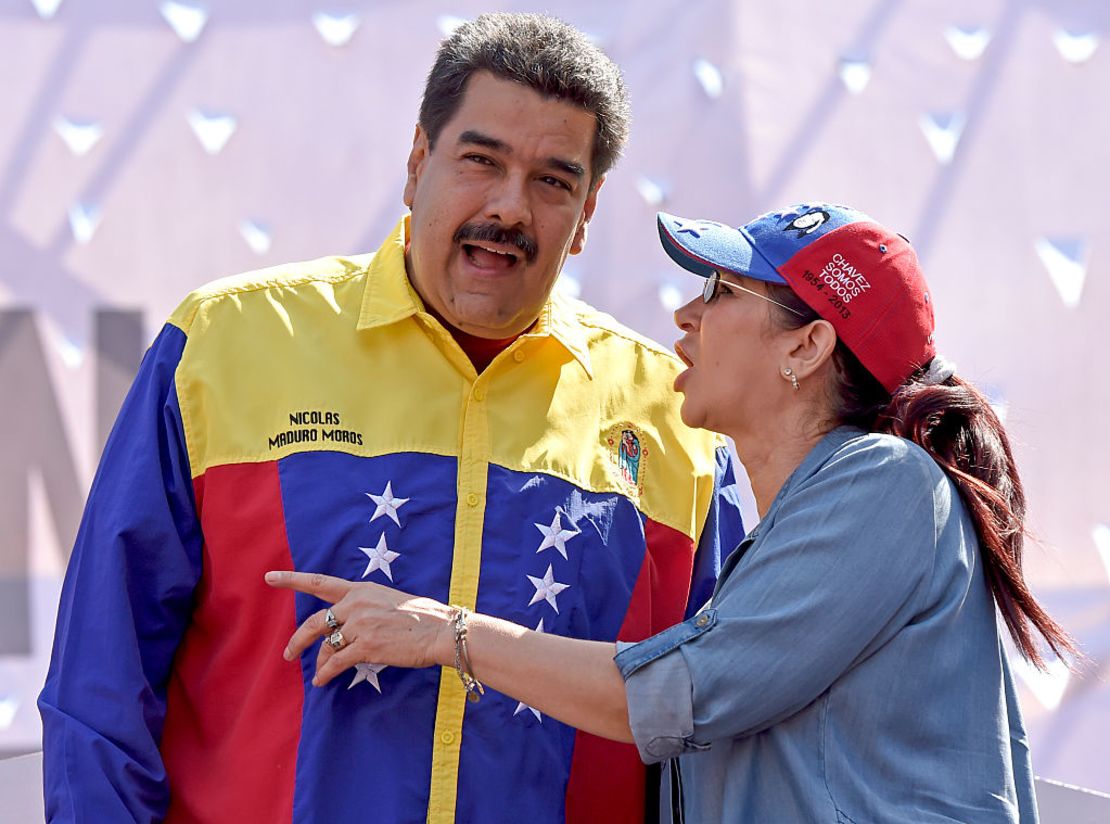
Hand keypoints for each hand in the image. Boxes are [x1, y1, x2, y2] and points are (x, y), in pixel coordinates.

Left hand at [264, 571, 454, 686]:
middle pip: (315, 622)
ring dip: (318, 662)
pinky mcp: (365, 647)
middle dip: (298, 640)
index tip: (270, 577)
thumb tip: (349, 625)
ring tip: (316, 673)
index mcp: (361, 589)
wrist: (441, 631)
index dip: (292, 580)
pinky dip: (325, 674)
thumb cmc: (423, 617)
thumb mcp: (390, 600)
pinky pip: (335, 663)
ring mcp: (360, 625)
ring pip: (325, 646)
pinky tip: (322, 681)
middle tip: (288, 652)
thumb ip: (366, 607)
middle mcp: (356, 604)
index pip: (320, 582)